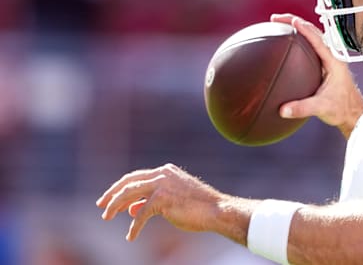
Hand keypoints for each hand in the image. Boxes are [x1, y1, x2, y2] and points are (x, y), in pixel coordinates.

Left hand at [96, 164, 224, 240]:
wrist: (216, 210)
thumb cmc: (198, 207)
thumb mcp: (171, 202)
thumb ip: (151, 201)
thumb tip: (131, 209)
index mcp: (165, 171)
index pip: (136, 177)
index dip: (120, 187)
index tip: (108, 198)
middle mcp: (162, 174)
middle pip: (128, 182)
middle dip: (112, 194)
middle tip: (101, 206)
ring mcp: (162, 184)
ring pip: (129, 194)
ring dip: (115, 206)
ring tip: (107, 217)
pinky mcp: (162, 199)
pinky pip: (141, 214)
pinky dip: (134, 227)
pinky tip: (130, 236)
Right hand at [271, 14, 362, 137]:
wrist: (352, 113)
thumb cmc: (342, 109)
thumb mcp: (322, 109)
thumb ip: (302, 108)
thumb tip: (283, 110)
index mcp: (334, 62)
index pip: (317, 39)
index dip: (303, 28)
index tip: (290, 21)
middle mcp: (332, 56)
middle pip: (313, 32)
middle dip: (294, 22)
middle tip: (276, 19)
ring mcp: (329, 59)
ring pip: (312, 37)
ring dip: (297, 28)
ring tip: (280, 25)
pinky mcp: (325, 64)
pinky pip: (311, 46)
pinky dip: (299, 40)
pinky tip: (287, 44)